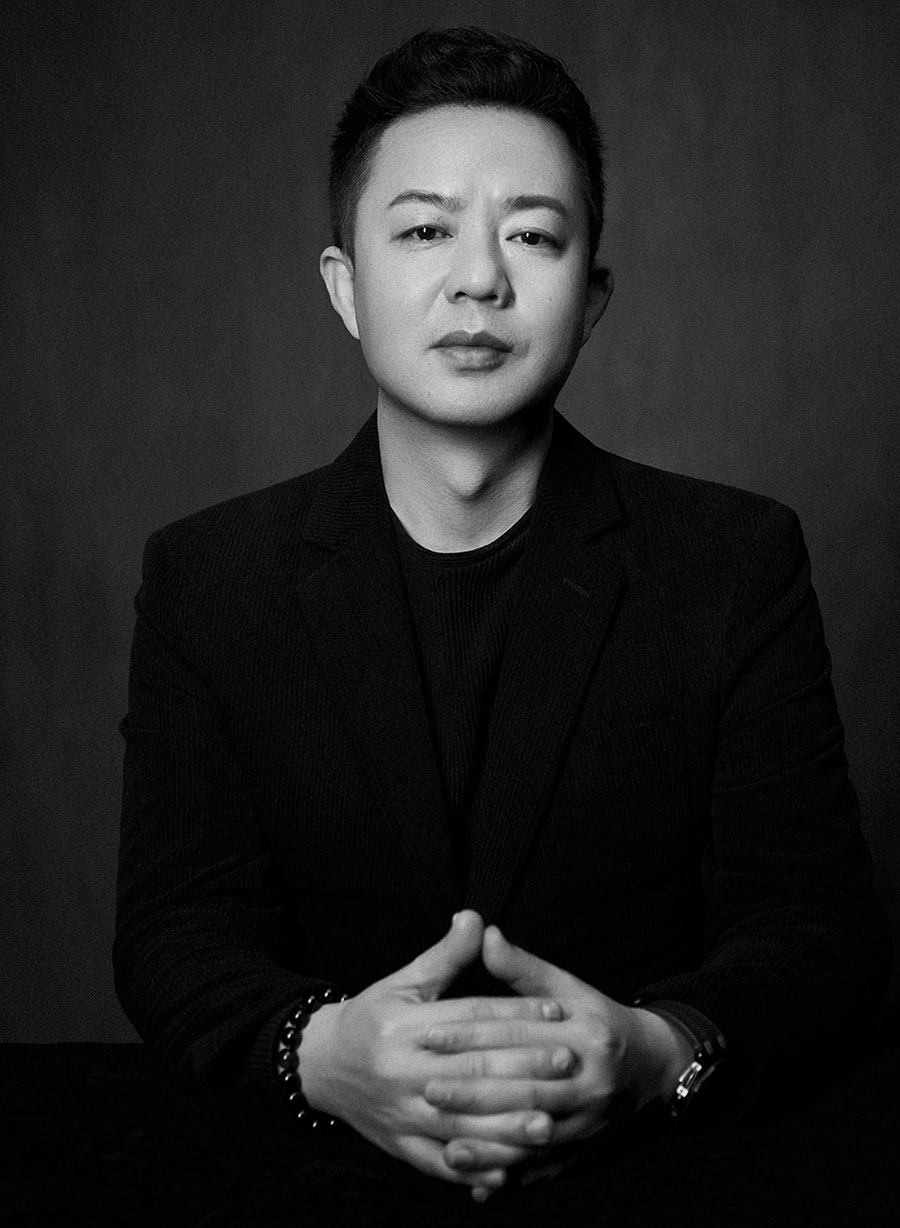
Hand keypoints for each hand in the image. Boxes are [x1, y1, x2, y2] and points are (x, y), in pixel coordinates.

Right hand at [298, 911, 568, 1197]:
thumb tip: (477, 917)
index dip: (515, 1012)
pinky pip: (442, 1164)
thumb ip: (445, 954)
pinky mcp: (400, 1148)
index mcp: (403, 1028)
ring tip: (551, 1121)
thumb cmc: (371, 1017)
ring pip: (462, 1124)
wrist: (321, 1066)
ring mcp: (400, 1115)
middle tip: (567, 1061)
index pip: (470, 1019)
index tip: (556, 1010)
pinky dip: (476, 1168)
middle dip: (523, 1068)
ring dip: (507, 1126)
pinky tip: (511, 1169)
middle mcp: (400, 1073)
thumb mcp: (403, 981)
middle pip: (471, 1072)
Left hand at [423, 926, 691, 1171]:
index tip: (429, 1035)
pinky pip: (544, 1172)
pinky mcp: (586, 1153)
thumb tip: (485, 933)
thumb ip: (523, 967)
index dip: (471, 1034)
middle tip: (425, 1088)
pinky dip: (510, 1178)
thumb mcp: (569, 988)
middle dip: (472, 1091)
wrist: (655, 1070)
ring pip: (532, 1137)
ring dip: (488, 1145)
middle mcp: (591, 1081)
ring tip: (444, 1143)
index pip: (518, 1034)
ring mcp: (590, 1123)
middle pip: (523, 1088)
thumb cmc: (600, 1021)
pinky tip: (478, 1185)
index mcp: (585, 1035)